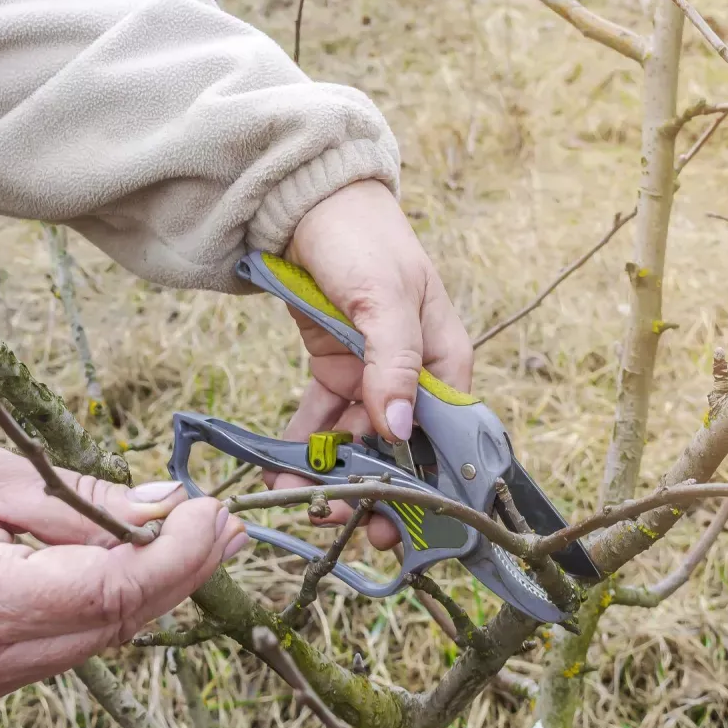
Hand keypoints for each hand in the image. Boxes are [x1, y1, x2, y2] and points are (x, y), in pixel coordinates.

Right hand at [0, 435, 246, 706]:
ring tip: (197, 537)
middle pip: (116, 625)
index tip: (214, 513)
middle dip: (181, 573)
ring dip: (151, 589)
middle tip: (226, 524)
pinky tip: (135, 563)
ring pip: (97, 639)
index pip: (112, 593)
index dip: (178, 556)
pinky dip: (104, 604)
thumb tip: (163, 508)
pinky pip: (63, 643)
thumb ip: (79, 502)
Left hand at [273, 179, 473, 549]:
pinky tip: (279, 474)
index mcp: (445, 361)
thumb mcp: (384, 297)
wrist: (307, 203)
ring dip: (332, 477)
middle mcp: (412, 377)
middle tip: (347, 525)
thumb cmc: (363, 241)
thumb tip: (398, 427)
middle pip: (400, 450)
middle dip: (375, 492)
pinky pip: (320, 422)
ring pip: (356, 444)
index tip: (405, 524)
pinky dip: (302, 449)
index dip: (430, 485)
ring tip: (301, 504)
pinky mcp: (332, 372)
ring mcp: (370, 377)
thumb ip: (394, 363)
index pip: (448, 437)